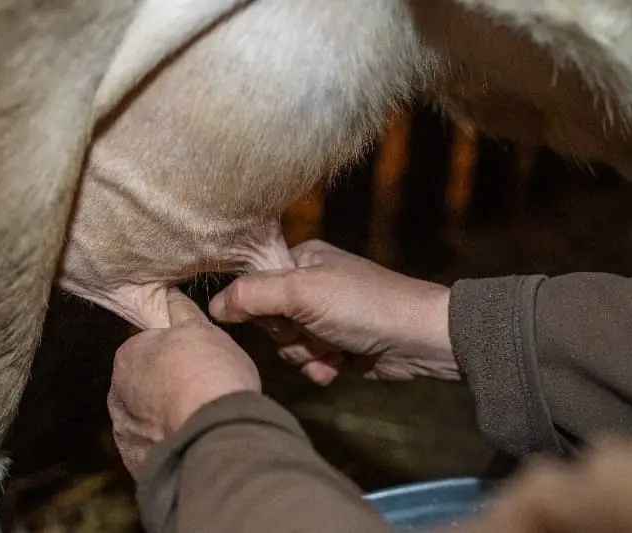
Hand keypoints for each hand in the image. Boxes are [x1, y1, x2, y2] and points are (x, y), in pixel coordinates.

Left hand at [108, 287, 260, 477]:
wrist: (213, 432)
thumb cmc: (208, 373)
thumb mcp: (200, 330)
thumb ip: (181, 312)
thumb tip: (170, 294)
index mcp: (128, 356)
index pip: (149, 348)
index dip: (178, 352)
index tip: (199, 360)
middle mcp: (118, 394)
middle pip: (144, 385)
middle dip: (167, 387)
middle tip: (202, 389)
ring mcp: (125, 432)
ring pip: (148, 419)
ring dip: (167, 417)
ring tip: (199, 417)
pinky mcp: (137, 462)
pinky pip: (153, 448)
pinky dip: (169, 444)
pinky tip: (192, 438)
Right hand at [209, 239, 457, 383]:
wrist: (419, 339)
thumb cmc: (362, 305)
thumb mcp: (301, 292)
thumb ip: (252, 295)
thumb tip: (211, 307)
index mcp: (300, 261)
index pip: (254, 285)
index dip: (261, 308)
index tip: (282, 314)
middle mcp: (310, 286)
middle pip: (269, 321)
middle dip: (289, 336)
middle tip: (313, 331)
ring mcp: (324, 317)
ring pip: (287, 346)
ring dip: (307, 355)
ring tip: (333, 349)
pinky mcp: (337, 345)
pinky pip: (309, 362)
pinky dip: (321, 368)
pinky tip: (339, 365)